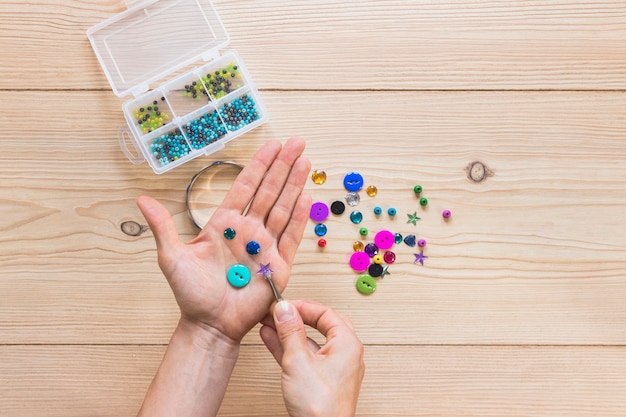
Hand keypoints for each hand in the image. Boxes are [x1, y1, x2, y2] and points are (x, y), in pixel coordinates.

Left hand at [137, 138, 311, 342]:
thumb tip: (142, 199)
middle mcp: (248, 230)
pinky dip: (300, 216)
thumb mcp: (171, 257)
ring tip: (305, 161)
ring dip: (295, 183)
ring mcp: (265, 245)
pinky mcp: (278, 264)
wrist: (209, 324)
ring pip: (283, 207)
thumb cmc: (190, 293)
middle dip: (283, 166)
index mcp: (224, 223)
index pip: (245, 186)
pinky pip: (291, 236)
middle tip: (296, 143)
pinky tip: (307, 196)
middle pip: (269, 190)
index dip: (259, 165)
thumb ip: (162, 226)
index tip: (272, 145)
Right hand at [260, 300, 364, 416]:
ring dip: (289, 332)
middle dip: (296, 317)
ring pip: (310, 342)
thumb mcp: (298, 361)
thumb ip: (290, 332)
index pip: (325, 313)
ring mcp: (334, 369)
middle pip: (320, 325)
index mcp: (347, 344)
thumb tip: (285, 309)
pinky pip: (306, 357)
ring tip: (269, 323)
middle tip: (279, 311)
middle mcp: (345, 354)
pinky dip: (289, 348)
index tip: (283, 305)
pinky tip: (272, 340)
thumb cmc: (321, 407)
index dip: (302, 306)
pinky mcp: (322, 381)